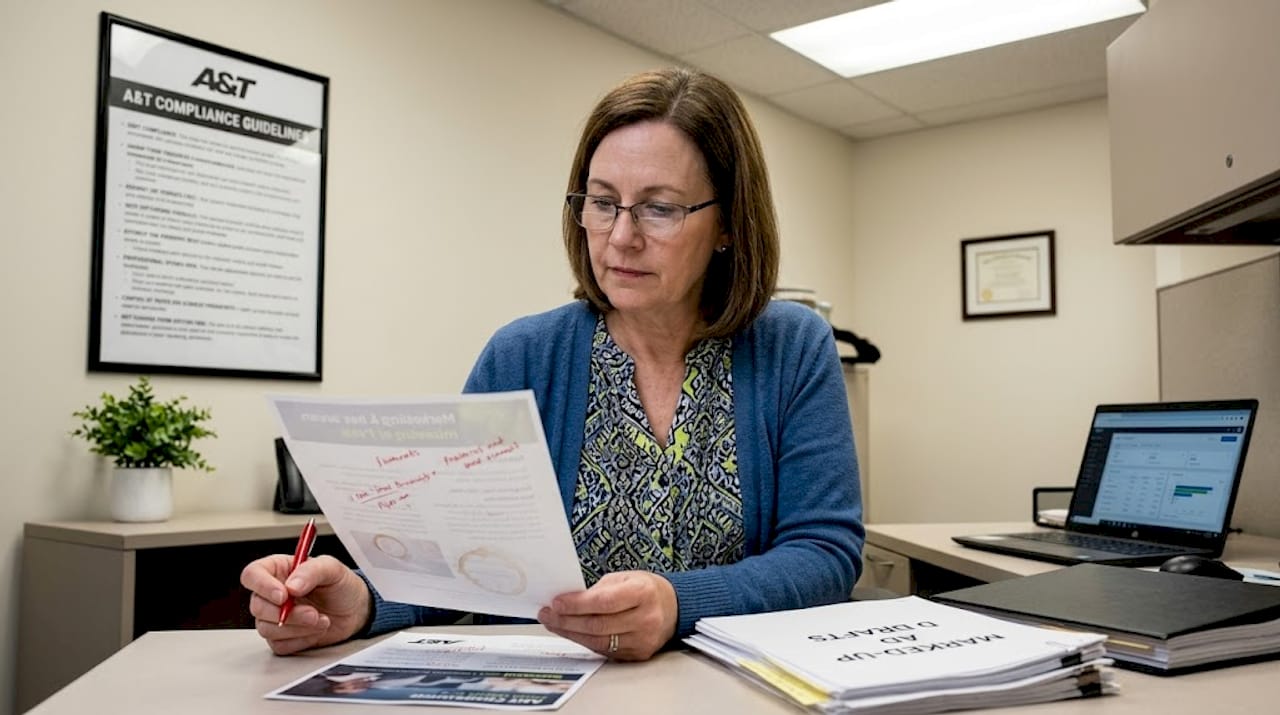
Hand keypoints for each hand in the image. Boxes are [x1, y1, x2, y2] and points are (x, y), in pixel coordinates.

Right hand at [240, 554, 370, 654]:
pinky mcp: (281, 638)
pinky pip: (279, 644)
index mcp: (278, 570)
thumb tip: (291, 585)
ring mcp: (274, 617)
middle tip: (313, 613)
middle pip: (257, 606)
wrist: (355, 611)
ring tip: (321, 620)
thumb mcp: (332, 569)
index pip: (252, 575)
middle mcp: (271, 594)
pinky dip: (300, 640)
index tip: (283, 595)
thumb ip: (311, 571)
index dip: (262, 586)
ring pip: (266, 628)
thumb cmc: (342, 585)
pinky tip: (315, 630)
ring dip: (297, 628)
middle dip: (288, 614)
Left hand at [537, 571, 677, 660]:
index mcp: (643, 593)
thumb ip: (598, 590)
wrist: (673, 608)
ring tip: (554, 624)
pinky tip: (572, 633)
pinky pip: (605, 651)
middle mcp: (646, 619)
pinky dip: (585, 642)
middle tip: (547, 615)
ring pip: (598, 642)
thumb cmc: (645, 589)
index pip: (603, 602)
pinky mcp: (638, 655)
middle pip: (598, 625)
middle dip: (567, 621)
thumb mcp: (624, 578)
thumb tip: (567, 602)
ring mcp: (643, 640)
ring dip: (571, 633)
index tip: (556, 603)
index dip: (576, 604)